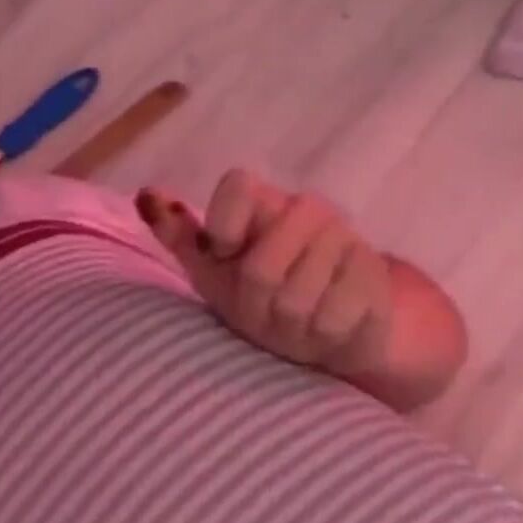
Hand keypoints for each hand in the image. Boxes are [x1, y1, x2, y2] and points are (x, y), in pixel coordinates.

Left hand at [135, 169, 391, 374]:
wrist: (333, 328)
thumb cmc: (262, 296)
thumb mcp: (212, 270)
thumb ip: (179, 235)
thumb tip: (146, 196)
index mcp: (262, 201)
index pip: (238, 184)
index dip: (224, 224)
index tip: (222, 251)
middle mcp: (308, 210)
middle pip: (260, 268)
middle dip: (253, 305)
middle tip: (262, 311)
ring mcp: (347, 239)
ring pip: (295, 299)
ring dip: (286, 327)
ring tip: (293, 324)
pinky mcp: (376, 275)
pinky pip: (331, 319)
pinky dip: (320, 338)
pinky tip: (325, 330)